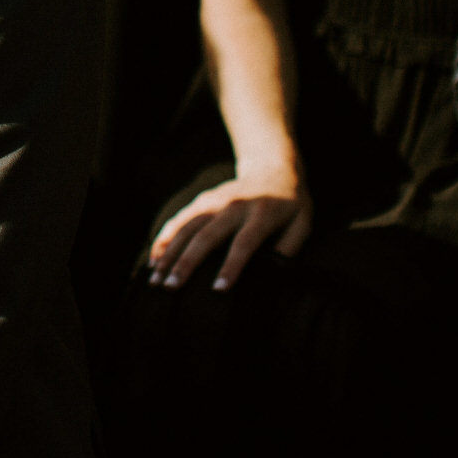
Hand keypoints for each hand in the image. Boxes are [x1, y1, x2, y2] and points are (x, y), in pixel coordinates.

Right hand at [148, 166, 312, 292]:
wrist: (273, 168)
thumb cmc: (291, 205)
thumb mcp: (302, 223)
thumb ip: (290, 247)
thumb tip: (275, 274)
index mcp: (261, 214)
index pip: (243, 243)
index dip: (231, 266)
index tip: (218, 289)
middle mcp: (233, 206)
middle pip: (206, 236)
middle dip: (186, 263)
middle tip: (171, 287)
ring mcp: (214, 200)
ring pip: (186, 227)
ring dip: (169, 253)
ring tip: (155, 278)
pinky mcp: (202, 200)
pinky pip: (179, 219)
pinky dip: (165, 238)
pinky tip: (154, 258)